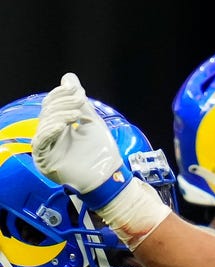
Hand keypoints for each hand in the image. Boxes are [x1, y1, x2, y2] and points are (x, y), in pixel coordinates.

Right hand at [32, 72, 134, 206]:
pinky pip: (41, 142)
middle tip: (81, 101)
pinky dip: (50, 131)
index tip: (77, 90)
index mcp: (58, 126)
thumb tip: (68, 77)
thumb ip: (79, 100)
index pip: (51, 104)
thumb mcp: (91, 120)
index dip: (62, 95)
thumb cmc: (102, 152)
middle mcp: (50, 136)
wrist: (109, 176)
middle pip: (47, 112)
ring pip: (44, 124)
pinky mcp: (44, 161)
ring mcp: (46, 148)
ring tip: (77, 115)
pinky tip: (61, 125)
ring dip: (61, 115)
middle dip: (64, 104)